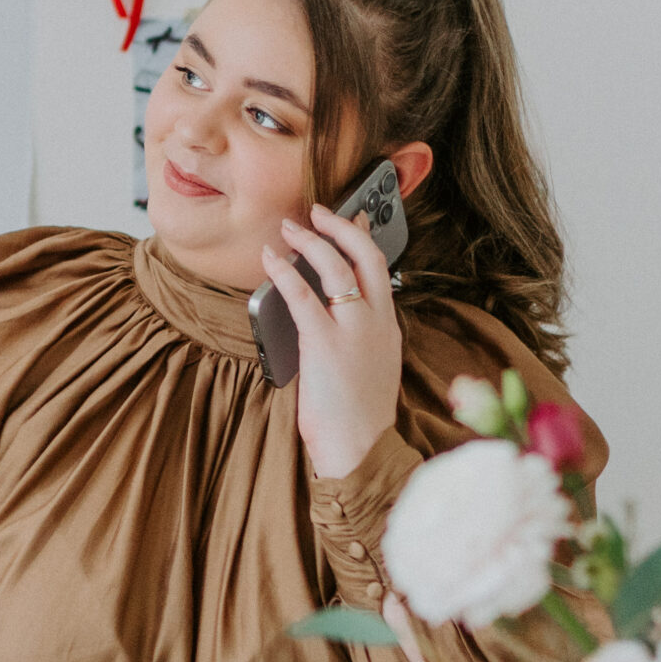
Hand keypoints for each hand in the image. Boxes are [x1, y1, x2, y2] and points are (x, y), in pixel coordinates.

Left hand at [260, 203, 402, 480]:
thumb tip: (328, 316)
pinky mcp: (325, 344)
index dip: (364, 238)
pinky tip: (272, 260)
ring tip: (290, 228)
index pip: (381, 269)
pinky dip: (286, 272)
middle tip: (319, 211)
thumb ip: (358, 339)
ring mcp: (353, 331)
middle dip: (341, 226)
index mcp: (388, 327)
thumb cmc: (359, 419)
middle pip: (366, 256)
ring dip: (311, 241)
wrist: (362, 450)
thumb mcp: (371, 369)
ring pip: (337, 268)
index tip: (352, 219)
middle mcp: (376, 322)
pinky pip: (303, 296)